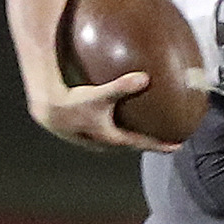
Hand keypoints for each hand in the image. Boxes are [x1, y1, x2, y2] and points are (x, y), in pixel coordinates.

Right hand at [29, 71, 176, 153]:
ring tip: (132, 126)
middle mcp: (101, 143)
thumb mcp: (99, 94)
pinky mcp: (78, 134)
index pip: (140, 143)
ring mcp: (88, 140)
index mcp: (110, 137)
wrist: (46, 109)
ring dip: (123, 136)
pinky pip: (99, 133)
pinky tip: (106, 114)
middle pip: (126, 145)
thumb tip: (146, 78)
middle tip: (158, 136)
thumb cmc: (72, 102)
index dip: (159, 145)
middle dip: (141, 142)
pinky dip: (109, 127)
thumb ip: (122, 87)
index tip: (177, 146)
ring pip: (112, 140)